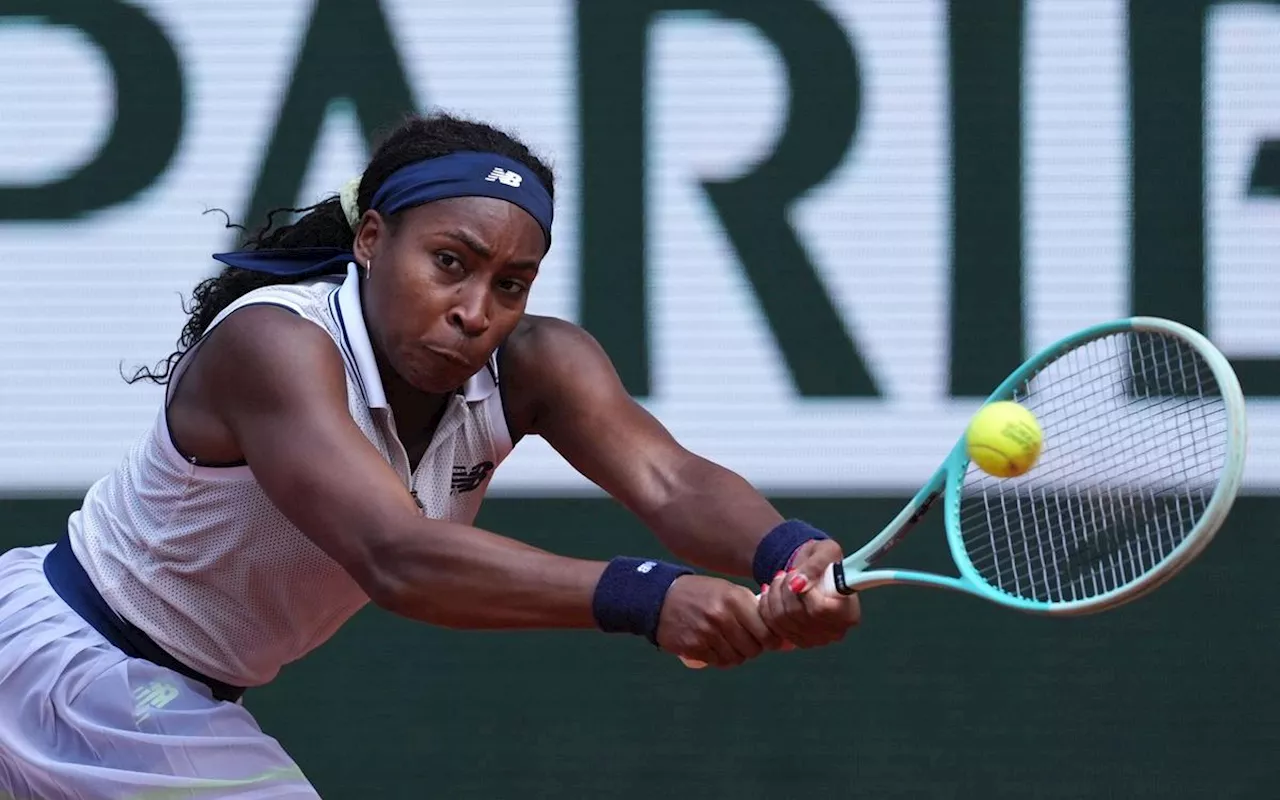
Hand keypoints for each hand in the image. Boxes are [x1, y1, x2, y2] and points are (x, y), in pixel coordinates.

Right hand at [656, 575, 781, 667]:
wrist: (662, 597)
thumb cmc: (701, 594)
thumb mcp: (728, 591)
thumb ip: (752, 609)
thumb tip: (782, 637)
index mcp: (734, 599)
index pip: (766, 631)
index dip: (771, 640)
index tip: (769, 640)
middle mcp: (721, 616)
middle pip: (753, 648)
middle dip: (753, 648)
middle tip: (745, 641)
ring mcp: (706, 633)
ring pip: (736, 658)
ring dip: (735, 655)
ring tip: (728, 643)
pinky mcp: (693, 647)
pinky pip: (717, 662)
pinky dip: (718, 658)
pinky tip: (713, 647)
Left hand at [760, 539, 860, 648]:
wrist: (811, 571)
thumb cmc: (824, 561)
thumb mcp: (825, 551)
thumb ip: (816, 565)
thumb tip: (799, 583)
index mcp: (849, 612)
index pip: (821, 609)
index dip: (805, 592)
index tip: (798, 576)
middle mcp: (835, 631)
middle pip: (798, 615)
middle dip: (785, 589)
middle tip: (787, 573)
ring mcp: (816, 639)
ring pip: (782, 621)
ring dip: (774, 595)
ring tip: (779, 580)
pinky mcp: (797, 640)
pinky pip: (772, 627)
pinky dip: (766, 607)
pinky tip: (770, 592)